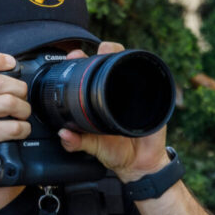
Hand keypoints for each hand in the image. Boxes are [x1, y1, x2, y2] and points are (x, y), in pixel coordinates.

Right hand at [0, 48, 31, 186]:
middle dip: (19, 89)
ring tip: (22, 114)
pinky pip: (14, 126)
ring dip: (24, 109)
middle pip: (0, 82)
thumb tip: (3, 71)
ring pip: (10, 102)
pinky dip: (24, 128)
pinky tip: (20, 130)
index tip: (12, 63)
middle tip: (22, 97)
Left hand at [57, 41, 170, 182]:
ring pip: (128, 63)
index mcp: (97, 98)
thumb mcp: (93, 147)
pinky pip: (149, 79)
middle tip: (97, 51)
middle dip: (104, 49)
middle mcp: (114, 91)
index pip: (89, 71)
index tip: (74, 56)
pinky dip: (143, 69)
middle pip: (110, 60)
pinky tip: (135, 66)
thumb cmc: (115, 151)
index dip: (82, 59)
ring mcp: (133, 92)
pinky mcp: (152, 97)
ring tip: (113, 51)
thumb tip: (63, 134)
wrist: (139, 164)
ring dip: (121, 53)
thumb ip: (76, 143)